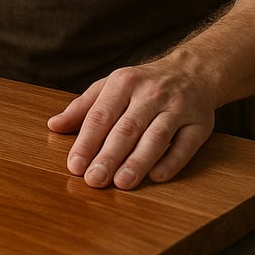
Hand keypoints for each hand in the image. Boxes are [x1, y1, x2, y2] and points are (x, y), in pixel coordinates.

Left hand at [46, 60, 216, 189]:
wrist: (192, 72)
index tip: (75, 165)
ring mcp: (177, 108)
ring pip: (156, 137)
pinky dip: (172, 162)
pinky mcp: (200, 124)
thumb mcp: (109, 87)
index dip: (87, 141)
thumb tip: (54, 125)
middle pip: (126, 128)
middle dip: (108, 156)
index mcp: (123, 83)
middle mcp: (151, 94)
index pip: (101, 115)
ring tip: (122, 183)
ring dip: (138, 162)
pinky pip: (186, 145)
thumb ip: (82, 107)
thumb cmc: (142, 85)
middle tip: (94, 180)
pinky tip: (156, 177)